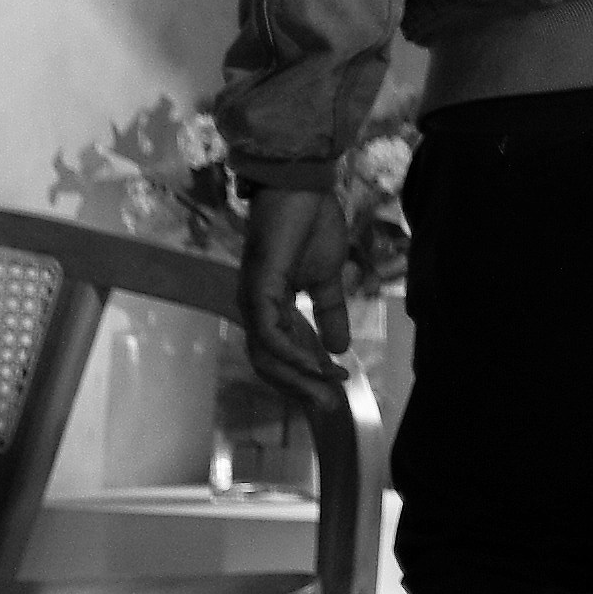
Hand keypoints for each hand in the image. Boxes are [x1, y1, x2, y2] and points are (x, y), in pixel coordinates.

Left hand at [236, 184, 357, 399]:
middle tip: (332, 405)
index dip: (306, 375)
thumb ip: (330, 312)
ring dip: (299, 377)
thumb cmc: (312, 225)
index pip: (280, 355)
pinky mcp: (258, 289)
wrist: (303, 188)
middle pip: (270, 365)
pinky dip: (292, 353)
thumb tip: (339, 348)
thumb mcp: (328, 278)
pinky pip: (271, 334)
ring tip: (330, 387)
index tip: (337, 387)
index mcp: (269, 306)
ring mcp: (253, 301)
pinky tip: (316, 364)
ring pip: (267, 356)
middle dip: (301, 387)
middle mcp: (255, 309)